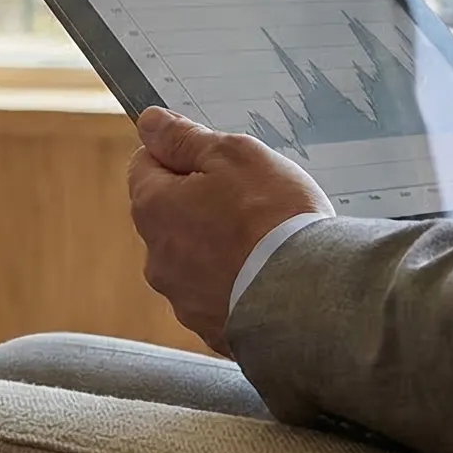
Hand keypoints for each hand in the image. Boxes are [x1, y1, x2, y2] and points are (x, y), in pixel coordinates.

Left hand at [127, 108, 331, 355]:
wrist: (307, 298)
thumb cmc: (273, 218)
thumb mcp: (232, 155)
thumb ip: (185, 139)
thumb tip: (150, 123)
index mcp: (153, 208)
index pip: (145, 164)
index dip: (181, 153)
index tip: (216, 158)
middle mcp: (157, 258)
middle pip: (171, 214)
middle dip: (202, 202)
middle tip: (252, 198)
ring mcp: (183, 298)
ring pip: (195, 257)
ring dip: (220, 245)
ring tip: (266, 241)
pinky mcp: (211, 329)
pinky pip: (219, 295)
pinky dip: (237, 283)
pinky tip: (269, 276)